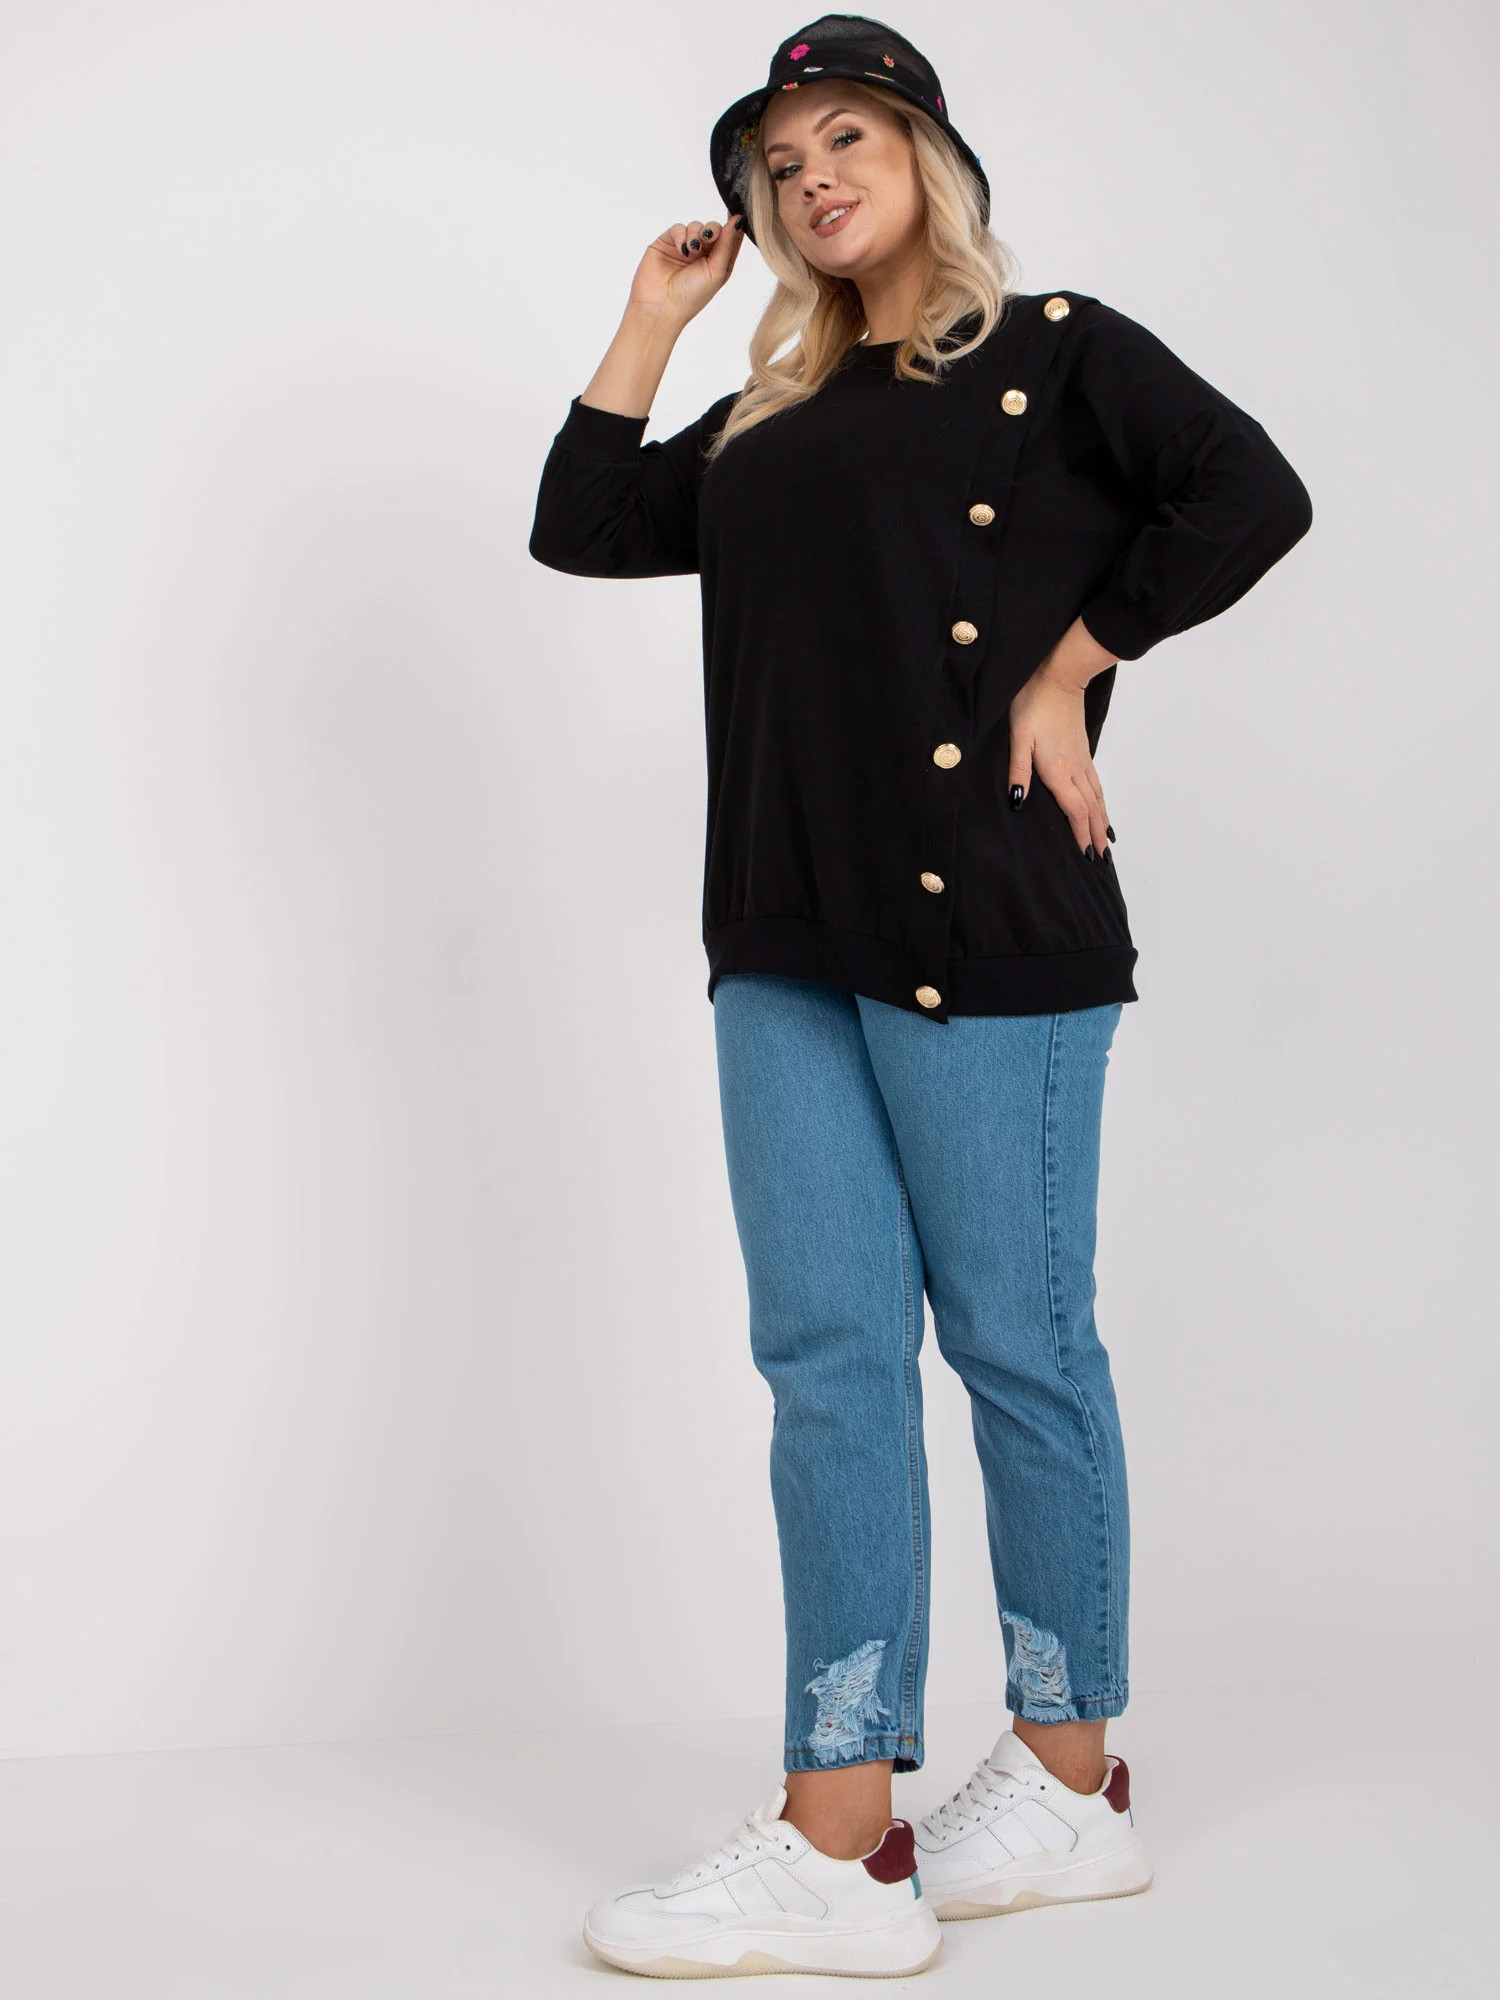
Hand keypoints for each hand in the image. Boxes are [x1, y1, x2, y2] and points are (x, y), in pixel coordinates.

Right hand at [629, 213, 745, 329]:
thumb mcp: (717, 271)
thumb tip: (738, 220)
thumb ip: (728, 244)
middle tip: (708, 238)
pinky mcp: (667, 243)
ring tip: (692, 251)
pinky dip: (681, 236)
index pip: (729, 239)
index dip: (734, 226)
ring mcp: (685, 248)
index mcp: (717, 263)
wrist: (660, 306)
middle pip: (713, 228)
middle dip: (713, 230)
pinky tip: (682, 250)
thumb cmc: (691, 296)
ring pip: (696, 226)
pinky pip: (678, 228)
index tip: (738, 215)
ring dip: (696, 235)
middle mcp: (702, 255)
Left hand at [1007, 617, 1118, 855]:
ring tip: (1106, 840)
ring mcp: (1082, 759)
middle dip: (1095, 833)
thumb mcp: (1018, 738)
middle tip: (1101, 858)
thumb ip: (1018, 770)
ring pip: (1096, 796)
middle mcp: (1075, 768)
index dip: (1079, 832)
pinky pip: (1096, 783)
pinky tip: (1101, 806)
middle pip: (1090, 808)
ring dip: (1101, 820)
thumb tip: (1018, 802)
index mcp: (1058, 769)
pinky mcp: (1083, 750)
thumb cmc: (1033, 704)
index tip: (1085, 854)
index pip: (1074, 809)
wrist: (1059, 676)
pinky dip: (1101, 800)